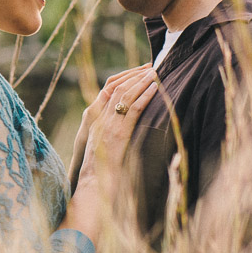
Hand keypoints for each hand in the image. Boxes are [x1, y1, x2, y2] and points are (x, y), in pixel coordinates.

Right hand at [68, 64, 151, 191]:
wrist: (94, 186)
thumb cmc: (101, 171)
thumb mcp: (102, 147)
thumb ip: (111, 132)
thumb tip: (126, 122)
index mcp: (95, 120)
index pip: (109, 89)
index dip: (125, 77)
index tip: (140, 70)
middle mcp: (100, 119)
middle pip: (117, 87)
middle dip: (136, 75)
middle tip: (152, 66)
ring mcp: (108, 125)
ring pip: (125, 95)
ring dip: (142, 81)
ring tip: (156, 72)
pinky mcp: (119, 133)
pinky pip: (133, 109)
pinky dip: (145, 96)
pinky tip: (156, 88)